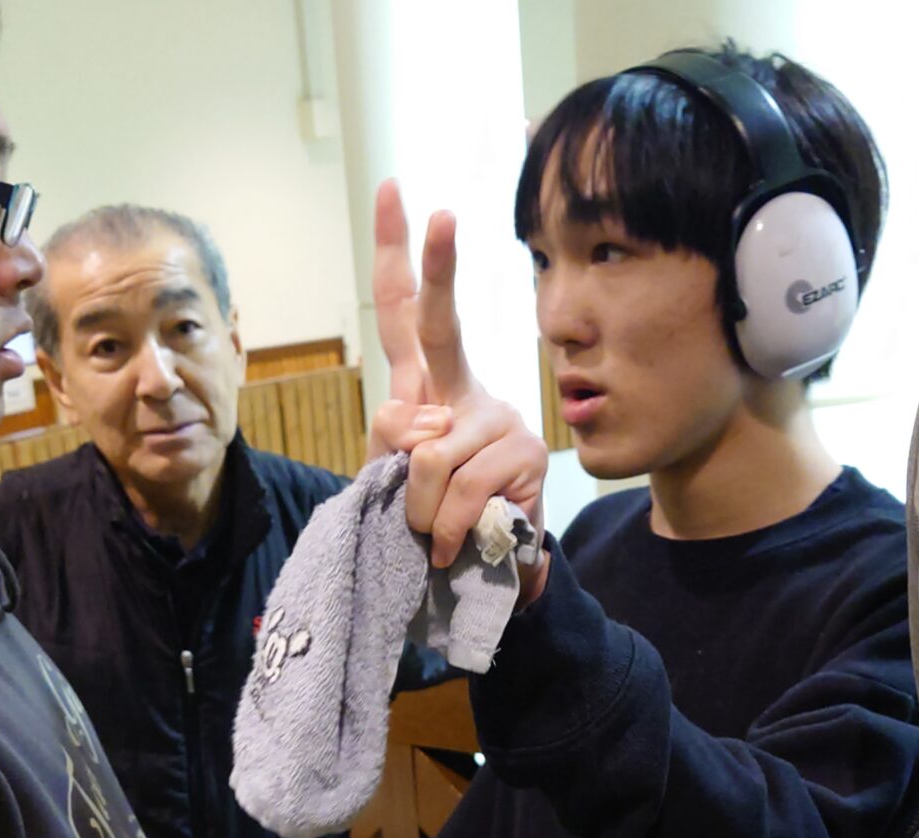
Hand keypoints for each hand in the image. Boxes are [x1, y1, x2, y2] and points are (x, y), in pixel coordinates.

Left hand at [369, 180, 553, 591]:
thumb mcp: (393, 478)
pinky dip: (447, 524)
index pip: (404, 310)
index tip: (394, 189)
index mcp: (428, 385)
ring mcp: (500, 420)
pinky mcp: (526, 458)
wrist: (486, 568)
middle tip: (439, 212)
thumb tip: (422, 424)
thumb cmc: (434, 516)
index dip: (397, 253)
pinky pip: (461, 487)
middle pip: (440, 322)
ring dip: (419, 508)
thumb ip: (392, 440)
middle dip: (435, 265)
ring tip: (431, 535)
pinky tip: (454, 543)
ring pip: (431, 452)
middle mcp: (466, 390)